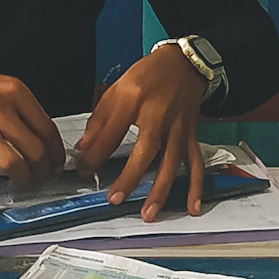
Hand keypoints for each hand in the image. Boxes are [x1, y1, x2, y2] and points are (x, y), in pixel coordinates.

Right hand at [0, 55, 64, 191]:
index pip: (48, 129)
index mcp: (13, 91)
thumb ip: (21, 106)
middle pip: (36, 152)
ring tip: (22, 181)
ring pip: (15, 167)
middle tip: (42, 176)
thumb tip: (43, 138)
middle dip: (44, 171)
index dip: (56, 152)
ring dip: (23, 181)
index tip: (56, 162)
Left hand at [78, 43, 208, 222]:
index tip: (84, 170)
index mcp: (135, 100)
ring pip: (172, 162)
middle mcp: (159, 115)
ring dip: (161, 190)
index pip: (112, 131)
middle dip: (130, 177)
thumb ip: (99, 121)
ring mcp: (177, 128)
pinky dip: (195, 187)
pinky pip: (195, 163)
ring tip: (149, 214)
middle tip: (114, 199)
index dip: (95, 153)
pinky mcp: (190, 135)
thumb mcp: (117, 89)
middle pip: (146, 150)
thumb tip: (83, 149)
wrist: (184, 64)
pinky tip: (193, 207)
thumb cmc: (148, 76)